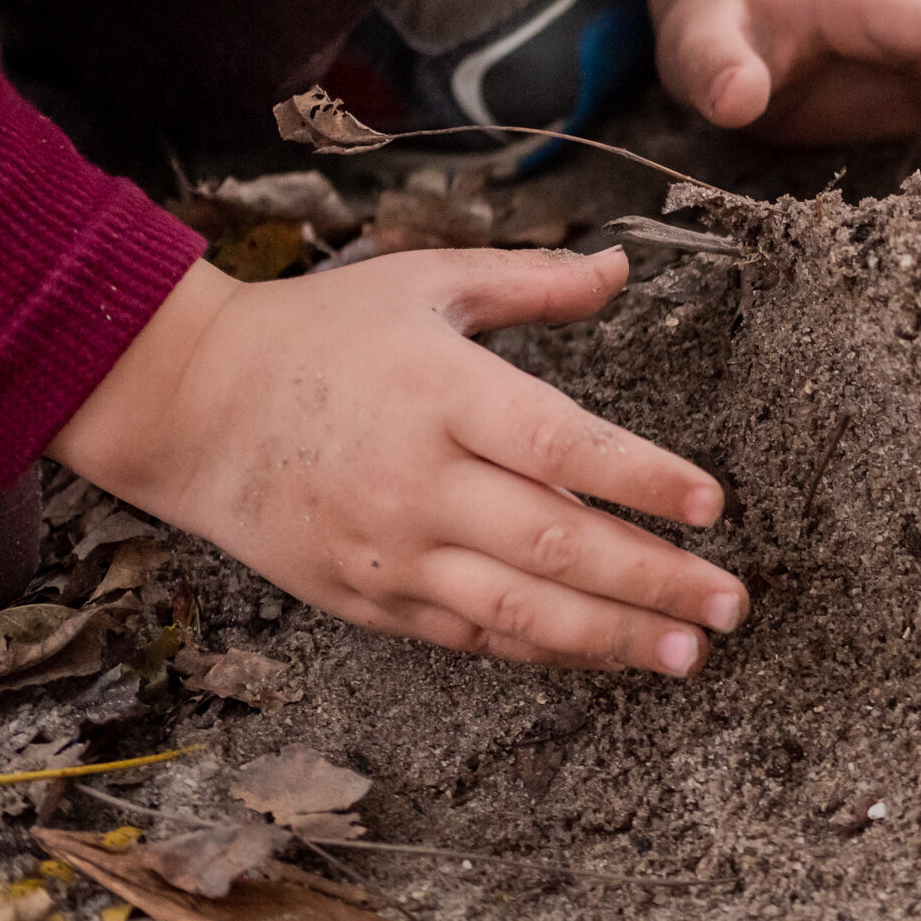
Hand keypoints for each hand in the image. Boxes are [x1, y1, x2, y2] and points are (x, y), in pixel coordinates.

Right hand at [51, 249, 746, 672]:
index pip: (562, 444)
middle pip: (554, 541)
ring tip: (687, 653)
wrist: (188, 404)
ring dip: (611, 637)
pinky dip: (540, 649)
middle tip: (732, 602)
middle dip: (653, 578)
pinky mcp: (366, 598)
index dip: (641, 478)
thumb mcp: (426, 283)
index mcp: (444, 394)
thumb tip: (622, 266)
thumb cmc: (321, 333)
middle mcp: (420, 480)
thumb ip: (532, 282)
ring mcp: (390, 550)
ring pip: (517, 608)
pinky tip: (603, 654)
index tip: (713, 504)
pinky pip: (468, 634)